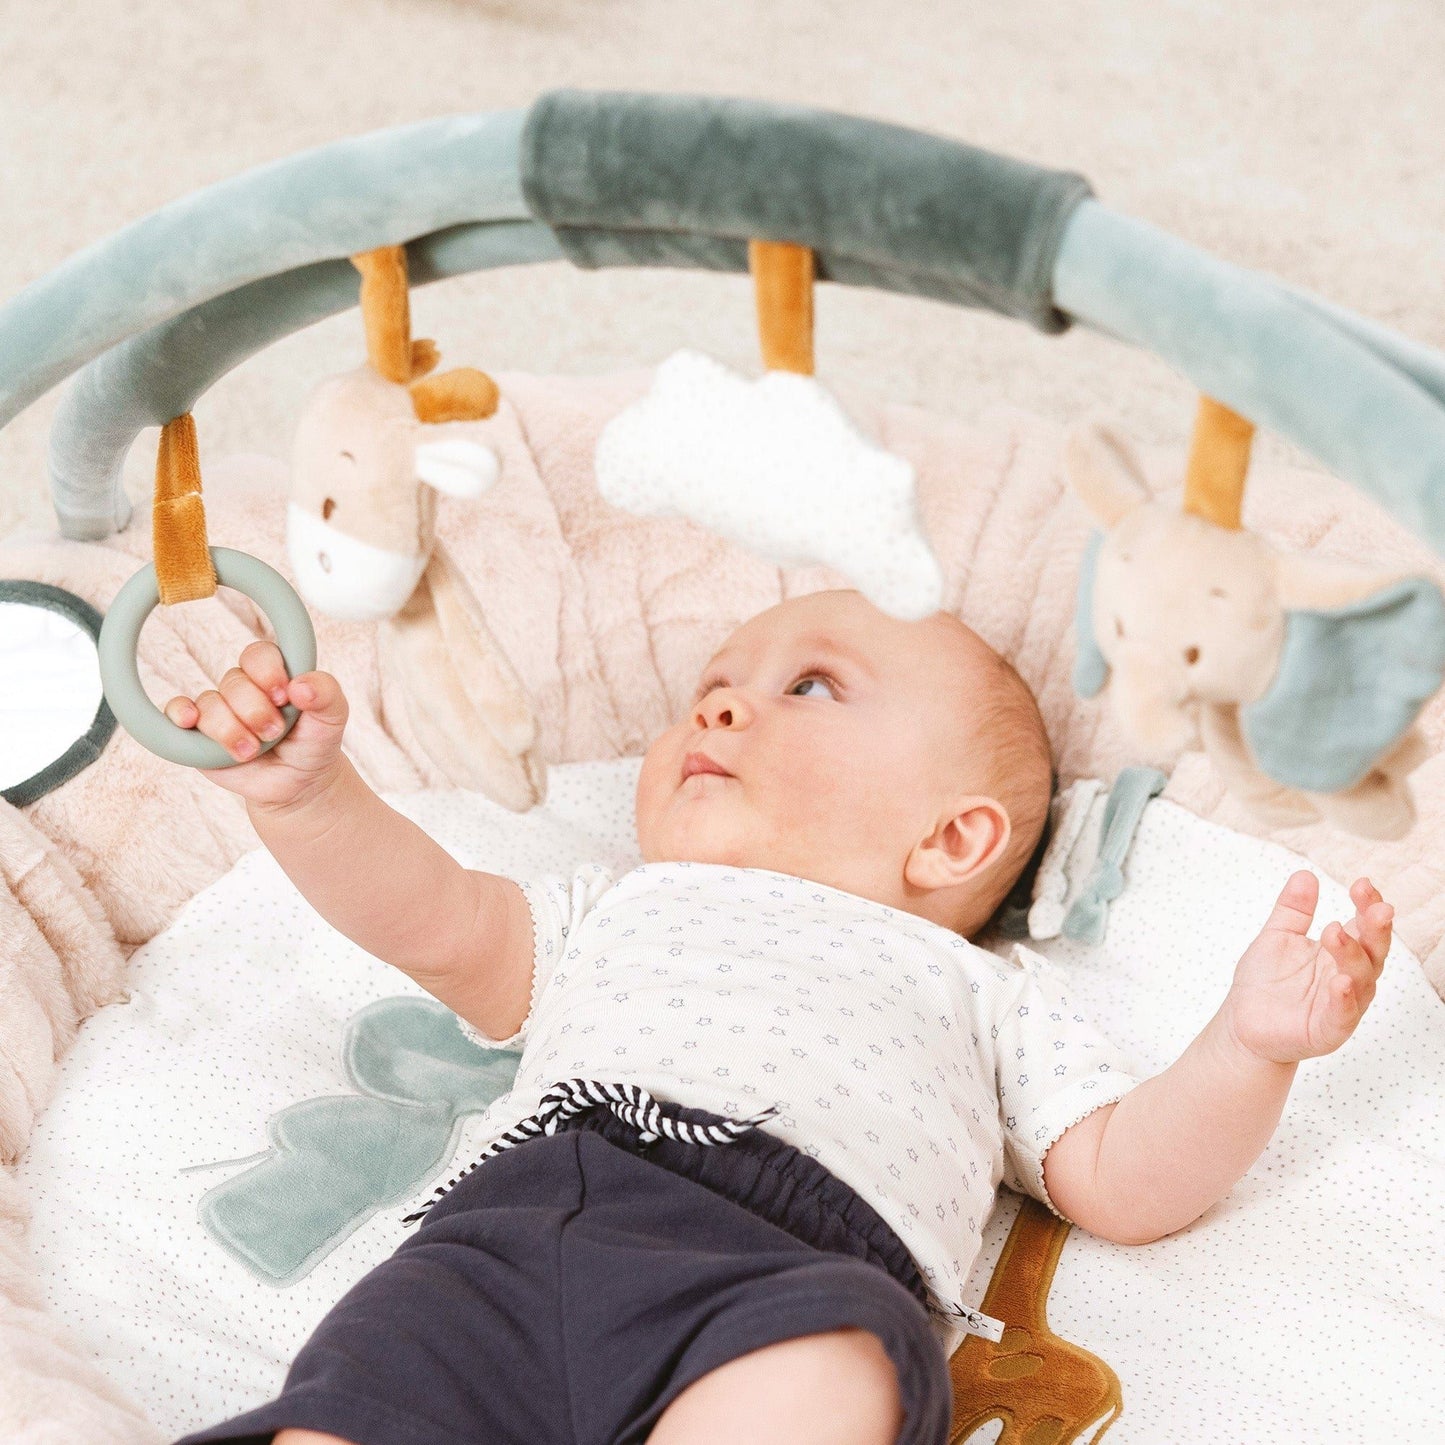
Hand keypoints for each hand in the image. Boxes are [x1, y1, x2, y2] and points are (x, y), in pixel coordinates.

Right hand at [163, 640, 347, 809]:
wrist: (298, 784)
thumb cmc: (314, 743)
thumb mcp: (333, 718)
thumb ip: (327, 694)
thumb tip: (301, 686)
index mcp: (273, 674)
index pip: (259, 654)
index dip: (267, 672)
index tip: (284, 697)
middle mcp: (243, 687)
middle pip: (234, 681)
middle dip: (256, 711)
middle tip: (274, 733)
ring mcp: (219, 709)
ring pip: (209, 704)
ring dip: (232, 730)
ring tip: (252, 751)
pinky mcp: (198, 732)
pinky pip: (176, 710)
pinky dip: (180, 713)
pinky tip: (190, 722)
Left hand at [1223, 870, 1391, 1064]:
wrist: (1242, 1022)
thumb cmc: (1265, 981)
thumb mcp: (1277, 937)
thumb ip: (1293, 910)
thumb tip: (1305, 874)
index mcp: (1340, 952)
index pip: (1363, 926)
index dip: (1367, 905)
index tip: (1361, 884)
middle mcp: (1348, 977)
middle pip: (1373, 951)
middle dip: (1375, 928)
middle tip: (1375, 907)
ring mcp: (1342, 1005)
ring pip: (1362, 981)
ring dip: (1352, 956)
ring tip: (1335, 933)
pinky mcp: (1328, 1030)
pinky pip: (1343, 1015)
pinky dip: (1344, 999)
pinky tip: (1340, 982)